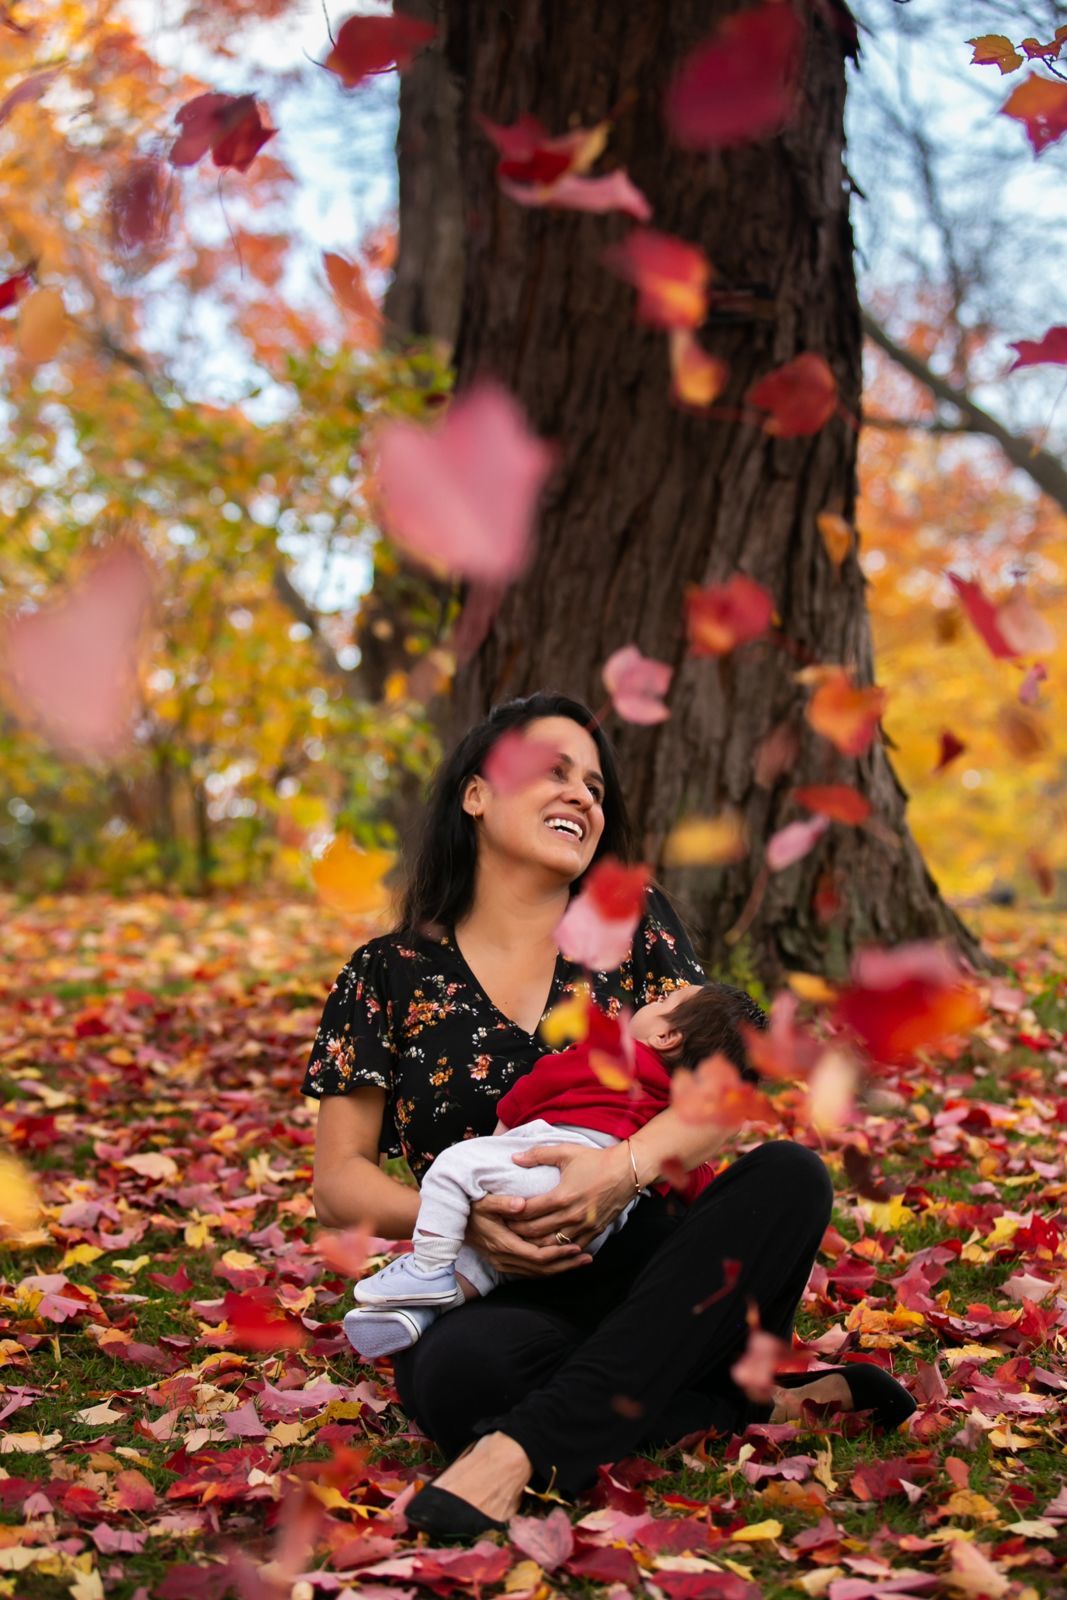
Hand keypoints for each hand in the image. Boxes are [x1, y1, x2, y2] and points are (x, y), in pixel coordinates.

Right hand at [466, 1192, 592, 1277]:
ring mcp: (504, 1264)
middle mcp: (504, 1259)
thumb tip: (521, 1204)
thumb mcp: (485, 1202)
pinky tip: (563, 1263)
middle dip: (565, 1264)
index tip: (577, 1246)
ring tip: (582, 1261)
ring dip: (560, 1268)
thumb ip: (503, 1203)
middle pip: (540, 1269)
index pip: (536, 1256)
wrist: (455, 1222)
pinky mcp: (505, 1264)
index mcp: (503, 1244)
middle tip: (587, 1258)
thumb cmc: (473, 1208)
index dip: (558, 1254)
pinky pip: (530, 1272)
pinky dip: (548, 1268)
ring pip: (537, 1273)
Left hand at [508, 1141, 634, 1247]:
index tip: (500, 1212)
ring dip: (533, 1244)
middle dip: (516, 1231)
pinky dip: (556, 1250)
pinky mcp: (594, 1232)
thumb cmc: (596, 1160)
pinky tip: (545, 1248)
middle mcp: (572, 1216)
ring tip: (520, 1240)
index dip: (511, 1213)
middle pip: (536, 1232)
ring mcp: (584, 1227)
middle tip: (503, 1228)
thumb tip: (515, 1158)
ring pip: (551, 1245)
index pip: (528, 1211)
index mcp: (562, 1196)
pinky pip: (570, 1248)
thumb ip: (538, 1155)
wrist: (627, 1172)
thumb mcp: (566, 1152)